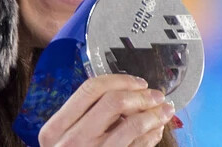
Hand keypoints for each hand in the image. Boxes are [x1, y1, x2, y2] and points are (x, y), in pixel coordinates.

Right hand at [37, 74, 174, 146]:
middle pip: (114, 102)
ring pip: (132, 125)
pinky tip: (156, 131)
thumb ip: (85, 116)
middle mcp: (73, 141)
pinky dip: (152, 135)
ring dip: (154, 115)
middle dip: (142, 96)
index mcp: (57, 128)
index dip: (121, 81)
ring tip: (165, 111)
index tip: (139, 83)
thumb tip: (126, 93)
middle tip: (157, 96)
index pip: (91, 89)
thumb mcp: (64, 138)